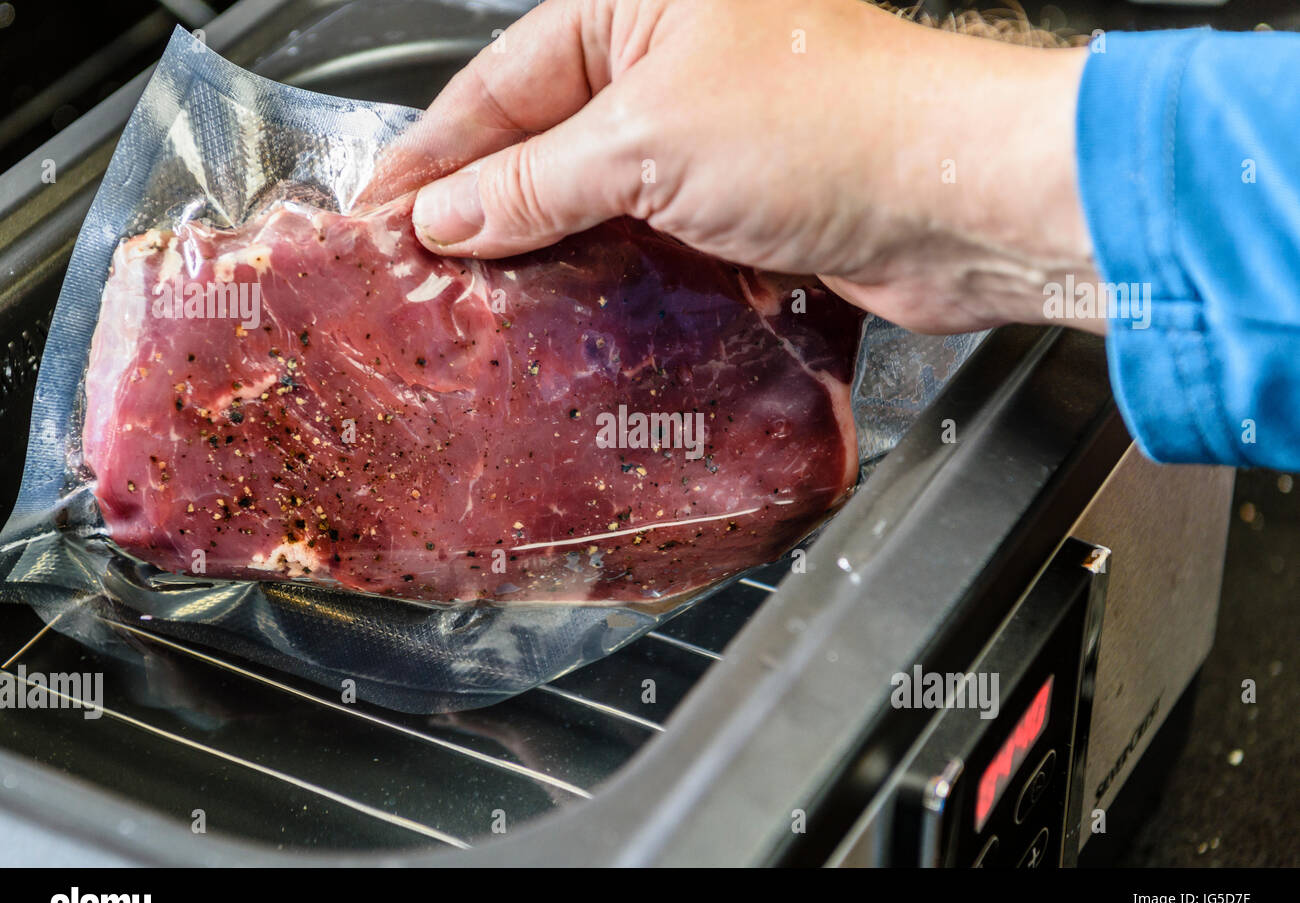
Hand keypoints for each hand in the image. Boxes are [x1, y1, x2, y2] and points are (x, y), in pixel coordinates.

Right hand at [375, 0, 1103, 335]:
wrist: (957, 201)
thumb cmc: (832, 127)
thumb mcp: (650, 142)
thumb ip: (538, 182)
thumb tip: (450, 215)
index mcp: (640, 2)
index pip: (502, 81)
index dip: (435, 152)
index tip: (380, 210)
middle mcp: (672, 57)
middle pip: (543, 137)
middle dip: (481, 204)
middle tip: (416, 267)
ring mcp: (707, 132)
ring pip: (593, 194)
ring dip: (540, 248)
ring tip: (474, 299)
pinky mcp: (738, 201)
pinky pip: (644, 236)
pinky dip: (603, 274)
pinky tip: (560, 310)